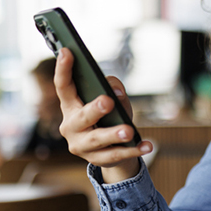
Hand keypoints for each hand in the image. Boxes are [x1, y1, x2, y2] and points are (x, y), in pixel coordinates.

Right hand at [53, 48, 152, 182]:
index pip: (63, 86)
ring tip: (129, 130)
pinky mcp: (95, 159)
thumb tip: (116, 93)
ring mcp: (80, 145)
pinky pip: (115, 155)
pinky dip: (133, 150)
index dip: (63, 69)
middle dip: (94, 109)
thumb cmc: (108, 116)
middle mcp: (70, 126)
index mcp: (70, 106)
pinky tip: (147, 145)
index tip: (67, 51)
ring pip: (97, 139)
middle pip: (81, 117)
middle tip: (107, 101)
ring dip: (114, 134)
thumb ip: (112, 88)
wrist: (109, 150)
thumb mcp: (111, 99)